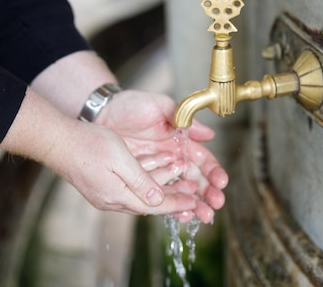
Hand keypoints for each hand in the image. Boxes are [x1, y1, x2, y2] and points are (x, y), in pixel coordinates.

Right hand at [0, 88, 198, 214]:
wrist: (58, 141)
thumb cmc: (89, 145)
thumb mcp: (120, 159)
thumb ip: (141, 181)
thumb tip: (158, 200)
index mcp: (118, 196)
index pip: (154, 205)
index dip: (176, 203)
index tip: (194, 203)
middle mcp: (111, 200)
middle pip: (148, 203)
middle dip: (172, 196)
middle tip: (193, 190)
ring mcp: (103, 195)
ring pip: (139, 194)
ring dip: (160, 185)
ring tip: (178, 175)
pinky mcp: (99, 186)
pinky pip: (128, 188)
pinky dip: (145, 180)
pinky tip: (153, 171)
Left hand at [96, 90, 228, 222]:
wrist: (102, 114)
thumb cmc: (132, 105)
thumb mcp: (159, 106)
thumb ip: (183, 119)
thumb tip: (210, 134)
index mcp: (181, 141)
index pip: (203, 159)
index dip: (213, 171)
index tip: (221, 182)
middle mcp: (173, 158)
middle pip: (195, 179)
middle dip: (208, 193)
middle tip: (216, 205)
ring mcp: (158, 171)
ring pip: (180, 191)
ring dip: (193, 204)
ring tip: (203, 216)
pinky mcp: (143, 179)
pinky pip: (158, 195)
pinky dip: (171, 207)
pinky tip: (181, 216)